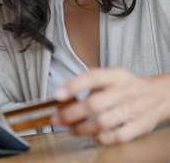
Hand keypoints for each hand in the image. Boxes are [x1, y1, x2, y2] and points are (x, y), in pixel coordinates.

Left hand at [51, 68, 169, 144]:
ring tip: (71, 129)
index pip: (93, 77)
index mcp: (116, 76)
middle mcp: (125, 91)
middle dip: (71, 114)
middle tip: (57, 119)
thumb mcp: (113, 76)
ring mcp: (134, 109)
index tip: (58, 95)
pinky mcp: (141, 126)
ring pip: (103, 122)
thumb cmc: (129, 87)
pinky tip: (92, 137)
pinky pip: (118, 137)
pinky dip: (102, 139)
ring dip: (82, 129)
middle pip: (94, 104)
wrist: (162, 95)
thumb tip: (64, 96)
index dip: (73, 86)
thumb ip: (91, 83)